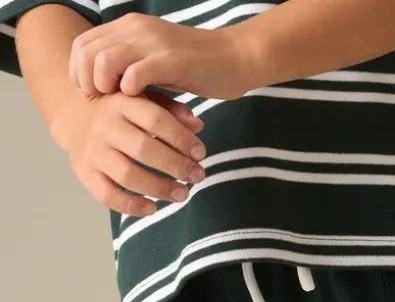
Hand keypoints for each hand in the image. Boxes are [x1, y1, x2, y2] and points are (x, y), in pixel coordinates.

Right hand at [51, 90, 206, 216]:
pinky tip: (152, 209)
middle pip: (144, 149)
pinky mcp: (85, 173)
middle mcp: (105, 126)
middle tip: (198, 176)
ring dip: (159, 189)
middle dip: (176, 166)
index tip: (200, 153)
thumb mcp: (142, 98)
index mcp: (122, 103)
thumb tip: (198, 125)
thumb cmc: (119, 110)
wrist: (73, 115)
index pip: (155, 119)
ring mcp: (94, 151)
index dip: (181, 138)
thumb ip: (170, 109)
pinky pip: (107, 195)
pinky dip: (131, 206)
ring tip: (182, 195)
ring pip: (128, 175)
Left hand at [69, 14, 256, 100]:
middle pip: (88, 53)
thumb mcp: (155, 61)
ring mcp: (152, 43)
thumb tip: (104, 85)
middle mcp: (135, 28)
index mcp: (129, 26)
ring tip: (119, 102)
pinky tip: (142, 101)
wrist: (234, 58)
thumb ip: (129, 65)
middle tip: (101, 102)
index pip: (83, 43)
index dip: (78, 71)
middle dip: (87, 83)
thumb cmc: (197, 66)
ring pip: (105, 62)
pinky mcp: (169, 61)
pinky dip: (131, 93)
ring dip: (105, 87)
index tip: (91, 93)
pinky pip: (134, 76)